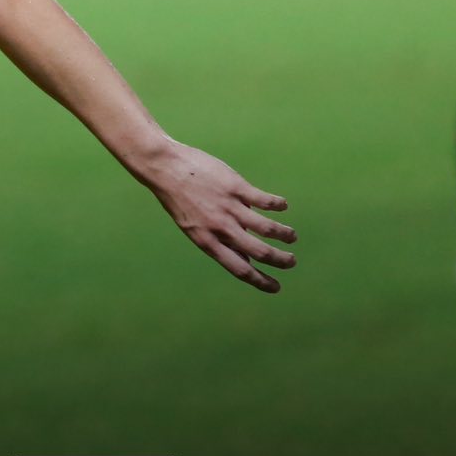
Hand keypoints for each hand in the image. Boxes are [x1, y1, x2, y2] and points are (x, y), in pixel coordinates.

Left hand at [135, 141, 295, 292]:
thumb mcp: (193, 228)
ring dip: (284, 234)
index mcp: (208, 241)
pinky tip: (283, 206)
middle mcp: (221, 228)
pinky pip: (264, 201)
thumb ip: (219, 244)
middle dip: (280, 260)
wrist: (164, 168)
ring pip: (267, 227)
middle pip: (259, 251)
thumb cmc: (178, 199)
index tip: (276, 287)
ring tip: (291, 236)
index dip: (261, 281)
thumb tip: (244, 261)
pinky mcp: (236, 186)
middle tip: (291, 262)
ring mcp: (229, 207)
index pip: (240, 269)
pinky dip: (278, 205)